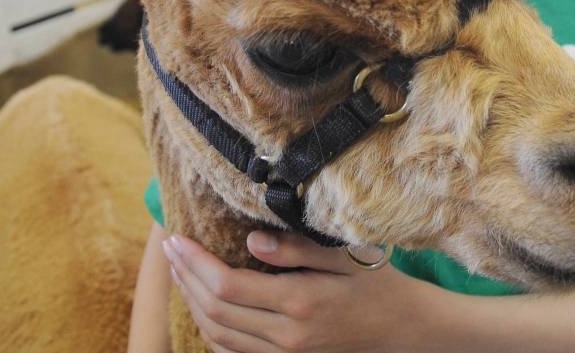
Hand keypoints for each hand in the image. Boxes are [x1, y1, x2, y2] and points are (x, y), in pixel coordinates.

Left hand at [161, 231, 424, 352]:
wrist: (405, 332)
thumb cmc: (379, 285)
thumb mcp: (347, 256)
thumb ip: (299, 248)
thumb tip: (252, 240)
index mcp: (299, 303)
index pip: (227, 285)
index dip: (195, 262)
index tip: (177, 237)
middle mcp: (286, 336)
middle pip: (215, 311)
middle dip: (185, 278)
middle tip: (169, 248)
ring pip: (219, 335)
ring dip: (192, 303)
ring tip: (180, 272)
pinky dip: (211, 330)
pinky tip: (204, 306)